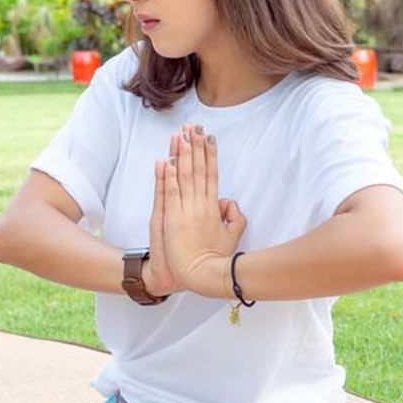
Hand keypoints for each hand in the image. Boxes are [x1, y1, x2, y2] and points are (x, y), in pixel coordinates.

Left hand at [162, 123, 247, 297]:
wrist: (202, 276)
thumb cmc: (214, 260)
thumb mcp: (231, 237)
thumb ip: (234, 218)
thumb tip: (230, 202)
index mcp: (213, 208)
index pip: (212, 174)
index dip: (210, 155)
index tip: (209, 136)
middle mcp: (201, 205)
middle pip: (199, 169)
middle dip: (196, 146)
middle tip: (194, 125)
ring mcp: (187, 211)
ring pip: (185, 176)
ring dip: (183, 154)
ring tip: (181, 134)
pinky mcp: (174, 219)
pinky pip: (171, 192)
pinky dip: (169, 176)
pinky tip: (168, 160)